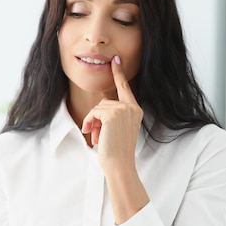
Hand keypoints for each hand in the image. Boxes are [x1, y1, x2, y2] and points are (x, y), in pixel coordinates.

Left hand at [81, 55, 142, 169]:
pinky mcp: (113, 114)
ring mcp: (123, 109)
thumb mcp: (117, 129)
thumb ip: (113, 114)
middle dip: (97, 118)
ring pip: (98, 107)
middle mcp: (132, 107)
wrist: (120, 165)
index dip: (119, 73)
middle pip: (105, 102)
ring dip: (93, 122)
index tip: (115, 60)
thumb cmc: (117, 151)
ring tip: (97, 137)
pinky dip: (90, 123)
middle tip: (97, 134)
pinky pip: (94, 112)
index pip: (125, 88)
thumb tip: (101, 106)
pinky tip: (94, 135)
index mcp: (135, 110)